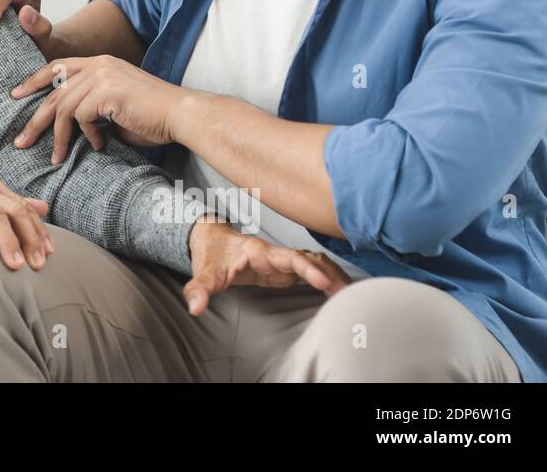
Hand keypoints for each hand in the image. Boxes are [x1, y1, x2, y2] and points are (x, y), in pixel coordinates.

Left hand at [11, 54, 188, 162]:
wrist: (180, 115)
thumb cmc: (152, 116)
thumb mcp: (114, 107)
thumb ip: (90, 109)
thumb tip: (67, 127)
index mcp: (100, 63)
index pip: (58, 66)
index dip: (34, 80)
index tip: (16, 94)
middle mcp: (98, 65)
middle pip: (54, 91)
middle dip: (35, 119)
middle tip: (21, 140)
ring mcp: (102, 76)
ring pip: (63, 107)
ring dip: (58, 137)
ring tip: (55, 157)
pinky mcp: (107, 92)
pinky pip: (81, 118)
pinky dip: (86, 136)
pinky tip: (97, 146)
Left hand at [183, 217, 351, 314]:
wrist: (210, 239)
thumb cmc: (210, 254)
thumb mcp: (202, 272)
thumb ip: (198, 289)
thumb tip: (195, 308)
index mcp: (259, 252)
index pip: (290, 258)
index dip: (308, 269)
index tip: (324, 282)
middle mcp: (275, 255)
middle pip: (310, 260)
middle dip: (330, 274)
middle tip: (348, 295)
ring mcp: (281, 262)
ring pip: (314, 264)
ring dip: (332, 276)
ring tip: (352, 295)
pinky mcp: (283, 271)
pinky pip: (310, 272)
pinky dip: (326, 279)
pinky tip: (340, 292)